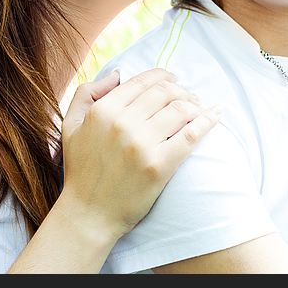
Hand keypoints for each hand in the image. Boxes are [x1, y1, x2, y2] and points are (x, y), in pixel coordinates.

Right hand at [60, 68, 220, 239]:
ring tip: (198, 108)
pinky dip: (207, 121)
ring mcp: (141, 144)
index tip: (173, 79)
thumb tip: (118, 74)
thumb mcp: (71, 125)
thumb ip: (88, 93)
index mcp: (102, 111)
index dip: (162, 76)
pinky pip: (191, 135)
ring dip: (194, 105)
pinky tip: (216, 114)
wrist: (89, 214)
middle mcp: (122, 123)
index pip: (141, 82)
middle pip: (164, 92)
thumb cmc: (81, 170)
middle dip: (181, 90)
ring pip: (180, 109)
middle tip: (188, 96)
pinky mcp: (159, 165)